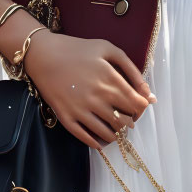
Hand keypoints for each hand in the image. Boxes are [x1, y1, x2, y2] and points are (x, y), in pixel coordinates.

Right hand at [19, 30, 154, 148]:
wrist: (43, 54)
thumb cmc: (77, 49)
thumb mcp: (108, 49)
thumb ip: (131, 68)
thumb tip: (148, 93)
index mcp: (110, 79)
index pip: (137, 105)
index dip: (141, 108)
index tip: (137, 105)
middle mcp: (97, 97)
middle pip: (125, 120)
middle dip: (130, 120)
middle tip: (126, 115)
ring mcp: (81, 109)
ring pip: (108, 132)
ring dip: (116, 133)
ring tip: (114, 126)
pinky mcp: (66, 117)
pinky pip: (86, 138)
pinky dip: (96, 142)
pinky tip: (100, 140)